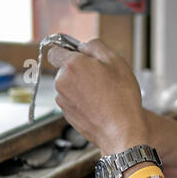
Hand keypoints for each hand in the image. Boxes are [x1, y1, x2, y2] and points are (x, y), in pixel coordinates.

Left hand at [47, 38, 147, 153]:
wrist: (121, 131)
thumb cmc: (121, 98)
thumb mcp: (115, 61)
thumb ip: (95, 46)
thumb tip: (84, 46)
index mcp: (71, 65)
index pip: (55, 51)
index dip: (67, 50)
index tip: (79, 54)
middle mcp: (62, 82)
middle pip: (65, 69)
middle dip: (79, 70)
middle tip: (101, 76)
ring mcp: (63, 100)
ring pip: (69, 86)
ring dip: (81, 86)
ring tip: (103, 93)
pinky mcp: (67, 115)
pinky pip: (73, 101)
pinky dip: (82, 101)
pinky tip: (99, 105)